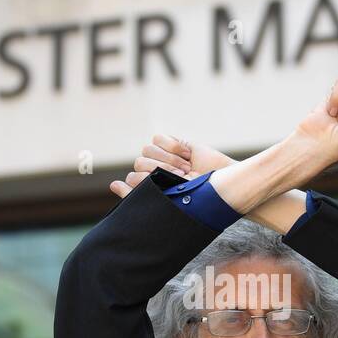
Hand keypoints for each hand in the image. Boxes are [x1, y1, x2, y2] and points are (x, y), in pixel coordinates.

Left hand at [108, 134, 234, 198]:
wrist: (224, 183)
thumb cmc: (198, 197)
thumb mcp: (168, 199)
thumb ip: (137, 193)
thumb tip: (113, 185)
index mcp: (149, 189)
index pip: (132, 179)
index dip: (151, 181)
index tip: (172, 186)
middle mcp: (152, 172)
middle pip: (139, 163)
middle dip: (162, 170)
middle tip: (183, 176)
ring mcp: (162, 157)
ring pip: (146, 150)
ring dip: (169, 159)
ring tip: (187, 166)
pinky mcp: (172, 144)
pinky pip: (158, 139)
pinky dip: (172, 146)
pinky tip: (187, 154)